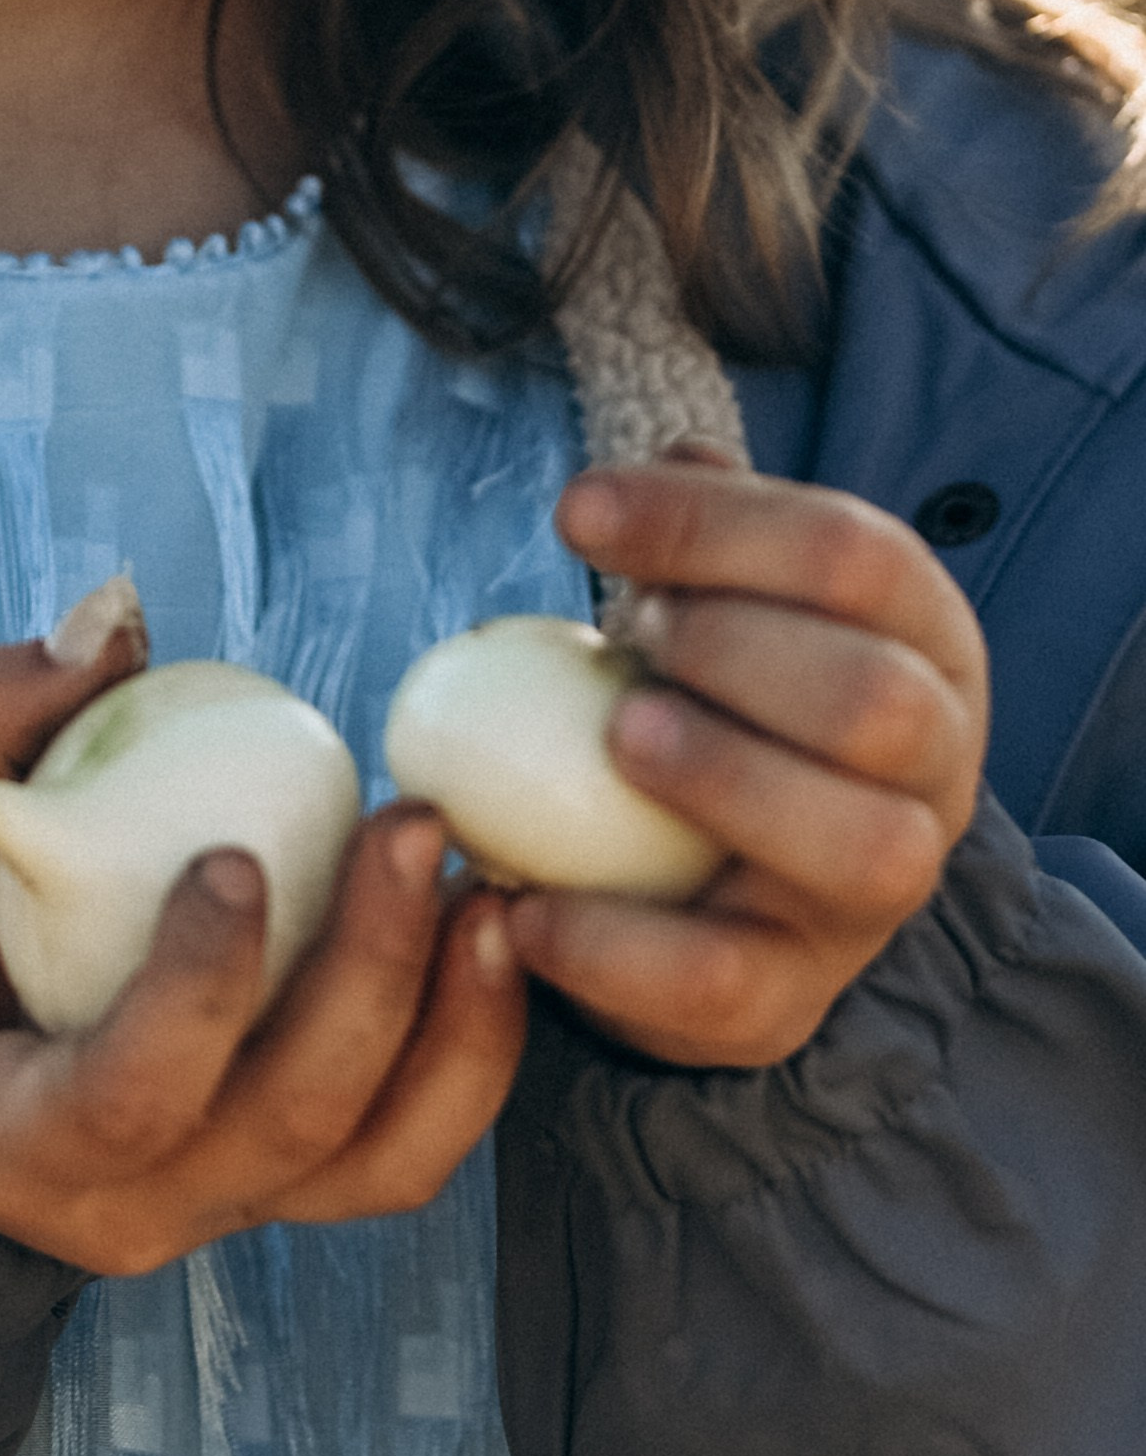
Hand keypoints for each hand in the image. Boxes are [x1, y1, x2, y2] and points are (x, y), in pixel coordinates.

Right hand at [0, 634, 524, 1274]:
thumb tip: (117, 617)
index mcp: (7, 1142)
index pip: (129, 1098)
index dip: (199, 993)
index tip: (236, 857)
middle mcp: (128, 1207)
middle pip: (289, 1123)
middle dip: (375, 974)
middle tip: (413, 824)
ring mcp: (221, 1207)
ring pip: (380, 1160)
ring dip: (458, 1026)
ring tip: (487, 891)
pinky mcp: (284, 1183)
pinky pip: (406, 1146)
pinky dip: (469, 1051)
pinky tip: (485, 935)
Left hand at [506, 456, 989, 1065]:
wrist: (722, 898)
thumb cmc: (723, 710)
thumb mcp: (721, 610)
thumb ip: (707, 540)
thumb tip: (670, 457)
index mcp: (924, 641)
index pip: (852, 556)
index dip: (712, 523)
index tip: (576, 513)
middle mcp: (932, 770)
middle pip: (875, 698)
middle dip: (741, 652)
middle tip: (636, 640)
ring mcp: (874, 897)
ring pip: (854, 843)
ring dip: (726, 778)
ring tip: (617, 739)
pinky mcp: (792, 998)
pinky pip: (724, 980)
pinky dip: (614, 944)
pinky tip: (523, 903)